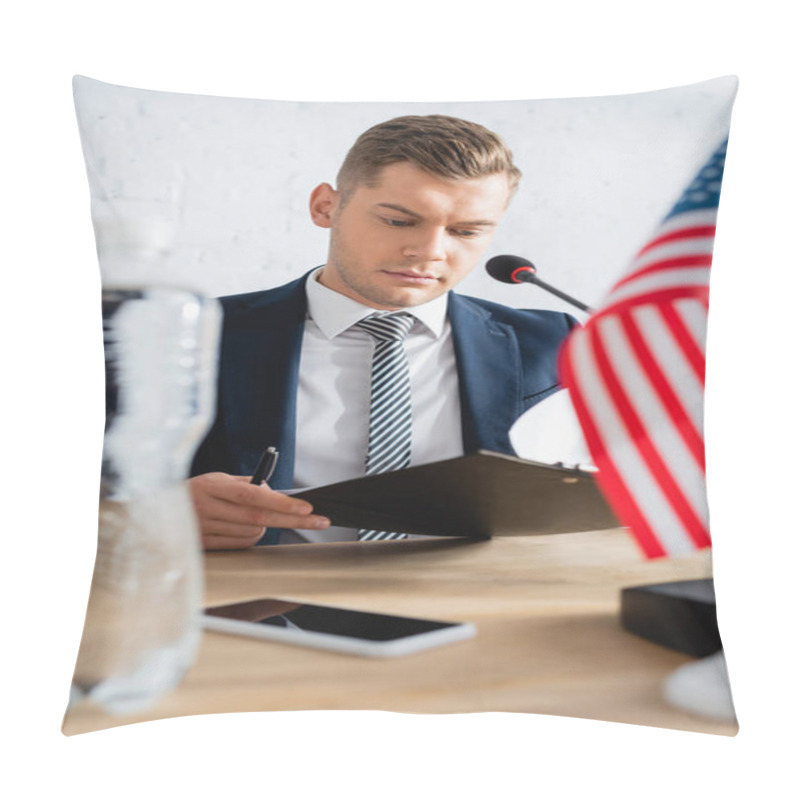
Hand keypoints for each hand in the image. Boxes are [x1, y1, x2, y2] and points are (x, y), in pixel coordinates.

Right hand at [188, 472, 329, 549]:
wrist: (155, 510)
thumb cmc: (195, 491)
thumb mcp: (216, 480)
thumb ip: (244, 485)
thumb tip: (274, 494)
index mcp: (211, 486)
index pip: (252, 496)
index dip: (281, 503)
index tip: (306, 507)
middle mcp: (206, 508)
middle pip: (258, 518)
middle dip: (292, 520)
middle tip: (319, 521)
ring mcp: (204, 529)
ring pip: (252, 533)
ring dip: (266, 527)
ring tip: (261, 518)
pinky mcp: (204, 546)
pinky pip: (240, 545)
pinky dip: (251, 537)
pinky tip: (247, 528)